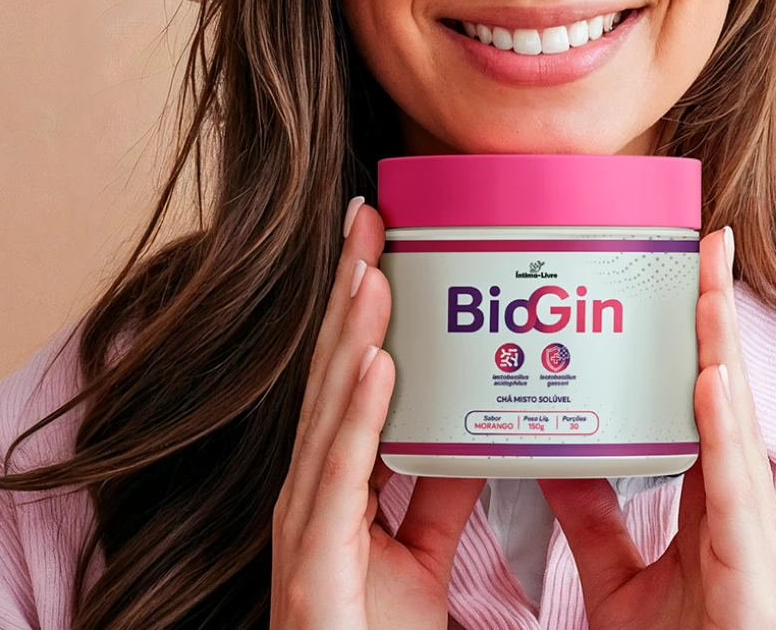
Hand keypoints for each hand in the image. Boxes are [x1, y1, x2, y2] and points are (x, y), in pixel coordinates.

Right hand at [270, 196, 485, 629]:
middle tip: (369, 217)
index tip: (380, 239)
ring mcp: (305, 520)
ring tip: (375, 267)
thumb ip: (438, 490)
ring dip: (354, 331)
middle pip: (333, 368)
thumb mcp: (420, 549)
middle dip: (350, 288)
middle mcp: (312, 486)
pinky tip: (377, 363)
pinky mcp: (316, 558)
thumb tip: (470, 436)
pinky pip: (342, 474)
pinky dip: (359, 413)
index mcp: (335, 477)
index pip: (347, 369)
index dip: (359, 303)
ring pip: (332, 406)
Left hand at [538, 226, 775, 629]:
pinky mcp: (753, 570)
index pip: (709, 396)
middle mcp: (742, 506)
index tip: (688, 270)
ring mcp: (755, 534)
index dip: (700, 334)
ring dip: (723, 350)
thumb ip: (591, 516)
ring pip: (739, 424)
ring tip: (707, 284)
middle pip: (730, 392)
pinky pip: (734, 491)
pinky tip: (713, 379)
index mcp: (716, 501)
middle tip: (707, 242)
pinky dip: (724, 430)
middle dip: (718, 316)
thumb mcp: (615, 576)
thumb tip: (552, 456)